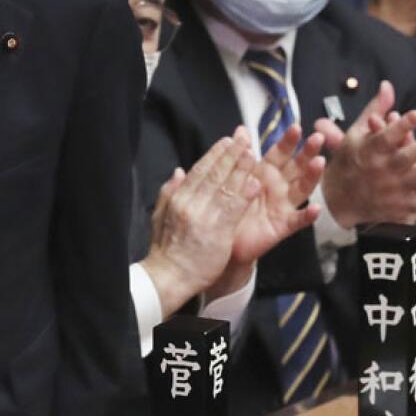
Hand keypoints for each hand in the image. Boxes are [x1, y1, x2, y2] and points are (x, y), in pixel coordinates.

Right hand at [140, 136, 261, 317]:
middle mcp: (190, 203)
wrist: (168, 276)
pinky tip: (255, 183)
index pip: (199, 170)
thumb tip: (178, 171)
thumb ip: (169, 191)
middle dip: (231, 154)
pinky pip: (234, 209)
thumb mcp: (159, 215)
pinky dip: (244, 194)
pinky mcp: (217, 232)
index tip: (227, 141)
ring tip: (253, 154)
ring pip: (226, 187)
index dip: (215, 154)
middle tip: (245, 138)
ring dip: (241, 169)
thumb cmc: (166, 250)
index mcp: (178, 198)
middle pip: (214, 173)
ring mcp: (204, 216)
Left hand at [206, 126, 324, 300]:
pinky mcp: (282, 225)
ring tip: (320, 162)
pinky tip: (315, 209)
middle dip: (306, 152)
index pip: (279, 153)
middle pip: (296, 167)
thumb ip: (240, 155)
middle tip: (317, 138)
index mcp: (264, 173)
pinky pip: (297, 220)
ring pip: (301, 188)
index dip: (288, 141)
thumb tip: (241, 129)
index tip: (296, 127)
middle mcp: (278, 187)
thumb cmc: (229, 205)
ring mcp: (283, 206)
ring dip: (312, 176)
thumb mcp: (233, 177)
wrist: (223, 238)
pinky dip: (307, 215)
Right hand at [315, 81, 415, 228]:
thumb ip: (376, 110)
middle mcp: (381, 169)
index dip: (402, 125)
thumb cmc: (350, 159)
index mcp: (369, 150)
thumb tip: (388, 85)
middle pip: (406, 157)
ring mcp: (391, 189)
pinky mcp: (399, 205)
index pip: (387, 136)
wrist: (337, 199)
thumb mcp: (356, 133)